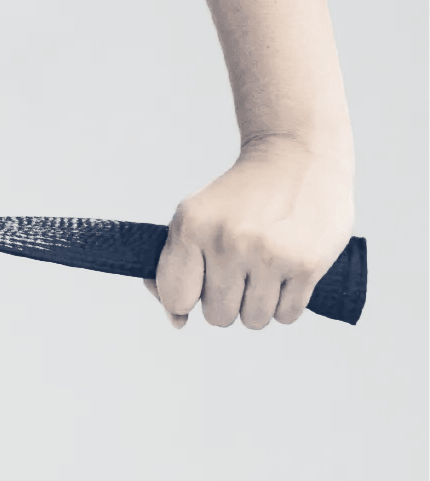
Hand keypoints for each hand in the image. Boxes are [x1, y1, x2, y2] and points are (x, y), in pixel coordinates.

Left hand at [146, 134, 354, 328]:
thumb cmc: (239, 197)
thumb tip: (173, 319)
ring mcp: (268, 256)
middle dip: (225, 301)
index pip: (176, 296)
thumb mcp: (196, 214)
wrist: (295, 160)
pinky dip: (284, 304)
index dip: (181, 303)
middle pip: (217, 316)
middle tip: (236, 272)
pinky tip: (284, 273)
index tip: (194, 293)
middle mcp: (228, 241)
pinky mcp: (306, 266)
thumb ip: (177, 262)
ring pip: (253, 320)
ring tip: (261, 271)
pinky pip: (286, 316)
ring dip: (257, 305)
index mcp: (192, 226)